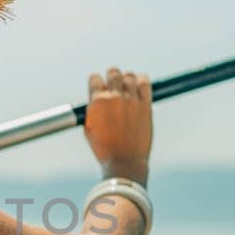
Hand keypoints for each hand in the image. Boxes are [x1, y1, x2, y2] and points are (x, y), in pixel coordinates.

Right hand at [84, 67, 151, 182]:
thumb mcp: (89, 128)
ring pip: (130, 76)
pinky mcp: (145, 105)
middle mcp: (114, 97)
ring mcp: (131, 100)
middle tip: (113, 84)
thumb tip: (95, 98)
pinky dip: (142, 81)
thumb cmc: (105, 148)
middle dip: (112, 77)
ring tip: (127, 87)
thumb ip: (92, 109)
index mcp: (97, 102)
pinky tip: (139, 84)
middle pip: (113, 73)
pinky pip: (145, 84)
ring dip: (127, 79)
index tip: (99, 87)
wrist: (125, 161)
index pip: (95, 78)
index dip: (96, 82)